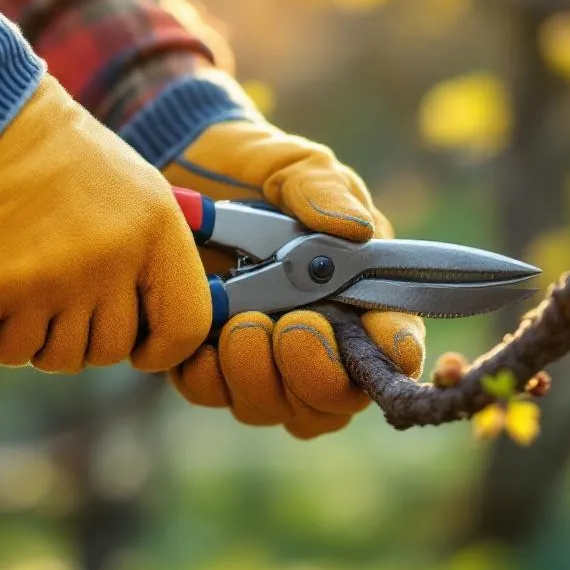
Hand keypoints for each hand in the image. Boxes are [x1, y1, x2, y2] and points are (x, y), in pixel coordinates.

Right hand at [0, 75, 210, 372]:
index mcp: (154, 233)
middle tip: (41, 294)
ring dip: (7, 330)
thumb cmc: (45, 150)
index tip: (137, 346)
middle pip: (101, 351)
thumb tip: (145, 326)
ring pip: (32, 354)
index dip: (159, 348)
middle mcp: (108, 262)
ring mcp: (48, 282)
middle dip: (69, 335)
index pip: (184, 327)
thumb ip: (144, 255)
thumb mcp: (127, 187)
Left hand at [163, 116, 425, 437]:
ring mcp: (264, 357)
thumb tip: (355, 229)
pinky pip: (216, 395)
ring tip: (239, 322)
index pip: (394, 345)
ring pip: (279, 406)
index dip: (394, 354)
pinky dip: (209, 378)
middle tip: (289, 326)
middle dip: (316, 372)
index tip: (378, 338)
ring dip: (259, 376)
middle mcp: (318, 336)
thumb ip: (322, 190)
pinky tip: (201, 345)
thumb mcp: (291, 165)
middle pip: (337, 398)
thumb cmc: (250, 166)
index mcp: (358, 293)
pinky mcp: (209, 360)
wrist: (175, 163)